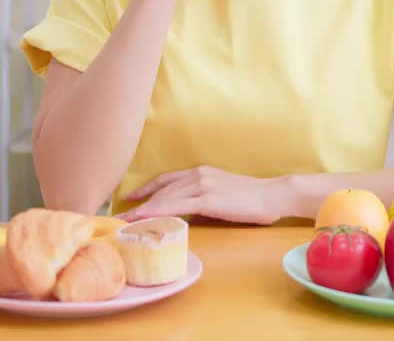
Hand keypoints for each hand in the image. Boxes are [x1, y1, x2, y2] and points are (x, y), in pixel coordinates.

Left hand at [118, 165, 294, 224]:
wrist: (272, 195)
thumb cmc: (252, 198)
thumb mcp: (222, 194)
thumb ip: (203, 199)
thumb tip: (188, 213)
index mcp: (201, 172)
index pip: (166, 179)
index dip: (147, 188)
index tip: (131, 197)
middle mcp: (198, 175)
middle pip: (161, 189)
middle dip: (140, 202)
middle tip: (121, 215)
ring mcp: (202, 185)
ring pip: (165, 197)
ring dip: (144, 209)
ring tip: (127, 221)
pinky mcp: (207, 199)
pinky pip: (175, 206)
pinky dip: (157, 212)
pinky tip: (145, 219)